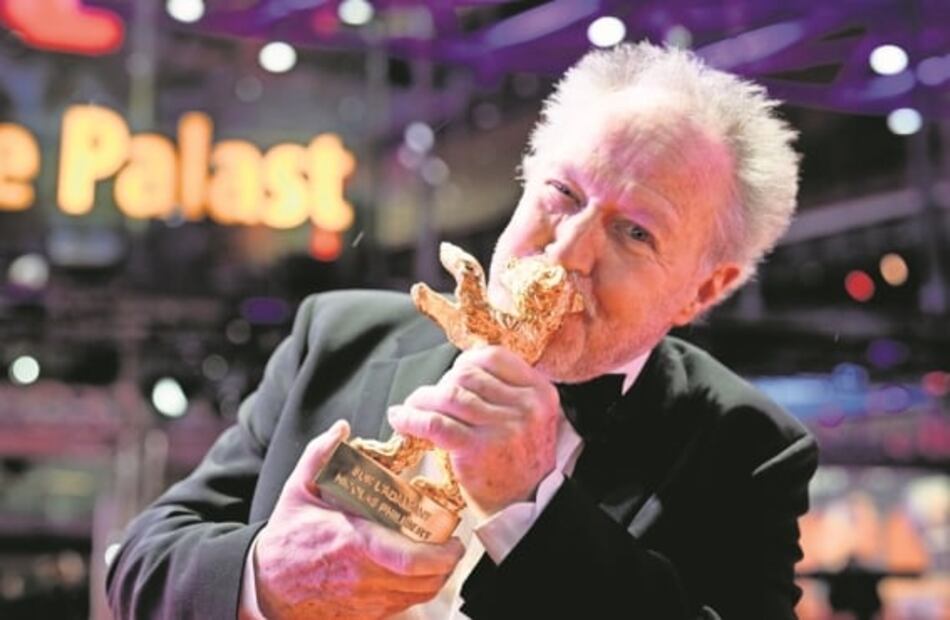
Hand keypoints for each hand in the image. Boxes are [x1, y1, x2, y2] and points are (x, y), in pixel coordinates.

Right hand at [253, 420, 464, 619]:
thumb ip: (320, 455)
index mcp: (354, 543)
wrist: (265, 585)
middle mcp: (364, 576)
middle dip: (446, 564)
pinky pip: (402, 606)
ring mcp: (366, 600)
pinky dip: (416, 592)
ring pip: (418, 596)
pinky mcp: (364, 614)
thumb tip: (342, 429)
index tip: (453, 538)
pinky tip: (415, 574)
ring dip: (435, 579)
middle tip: (452, 545)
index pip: (410, 558)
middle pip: (423, 580)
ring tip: (440, 557)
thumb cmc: (285, 538)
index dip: (441, 554)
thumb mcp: (298, 490)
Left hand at [388, 346, 560, 517]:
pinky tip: (400, 418)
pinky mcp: (478, 449)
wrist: (528, 506)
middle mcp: (526, 408)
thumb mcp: (530, 418)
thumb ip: (506, 392)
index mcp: (541, 394)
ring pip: (448, 396)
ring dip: (422, 399)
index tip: (452, 374)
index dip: (466, 362)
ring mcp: (503, 428)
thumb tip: (457, 372)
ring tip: (411, 406)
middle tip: (430, 398)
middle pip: (467, 375)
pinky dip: (412, 419)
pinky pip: (435, 423)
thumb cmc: (520, 462)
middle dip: (442, 384)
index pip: (494, 358)